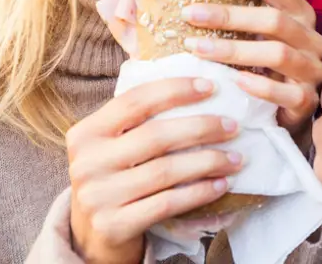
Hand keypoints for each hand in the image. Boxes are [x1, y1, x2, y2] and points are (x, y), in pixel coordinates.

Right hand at [66, 77, 243, 263]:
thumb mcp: (110, 146)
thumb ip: (136, 120)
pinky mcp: (114, 225)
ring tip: (235, 158)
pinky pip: (168, 203)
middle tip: (232, 126)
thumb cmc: (111, 179)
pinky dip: (199, 192)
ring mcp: (98, 196)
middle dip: (201, 128)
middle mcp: (87, 163)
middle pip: (155, 136)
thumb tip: (195, 85)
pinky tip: (221, 185)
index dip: (175, 90)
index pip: (135, 101)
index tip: (210, 87)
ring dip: (208, 162)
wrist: (91, 234)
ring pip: (166, 171)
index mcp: (86, 133)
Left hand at [182, 0, 321, 142]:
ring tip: (197, 48)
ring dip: (235, 50)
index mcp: (299, 13)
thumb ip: (230, 14)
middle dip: (229, 15)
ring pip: (278, 54)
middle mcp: (310, 38)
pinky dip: (260, 87)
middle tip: (189, 14)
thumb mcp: (252, 34)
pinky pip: (287, 93)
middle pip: (274, 19)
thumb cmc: (260, 66)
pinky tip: (233, 81)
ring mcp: (311, 69)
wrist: (284, 110)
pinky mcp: (307, 99)